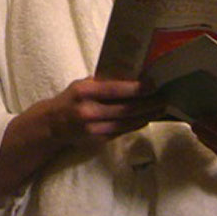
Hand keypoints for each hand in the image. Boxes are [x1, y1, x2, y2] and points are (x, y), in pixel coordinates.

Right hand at [25, 78, 162, 147]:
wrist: (52, 125)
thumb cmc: (71, 99)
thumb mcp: (82, 85)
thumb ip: (103, 81)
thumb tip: (132, 75)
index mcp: (84, 92)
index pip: (115, 90)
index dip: (136, 88)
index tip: (154, 84)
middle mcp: (88, 111)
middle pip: (125, 109)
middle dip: (148, 104)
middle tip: (164, 98)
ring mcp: (93, 128)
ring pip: (127, 122)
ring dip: (146, 116)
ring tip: (161, 108)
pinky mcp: (98, 140)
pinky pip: (122, 131)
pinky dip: (136, 124)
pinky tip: (147, 118)